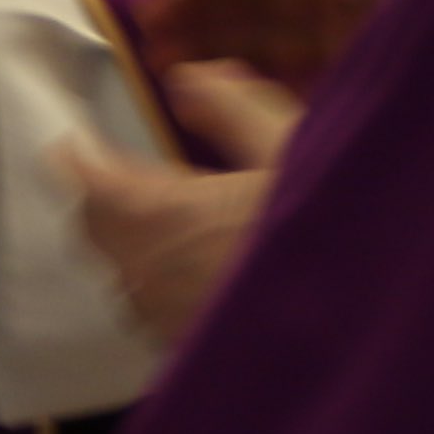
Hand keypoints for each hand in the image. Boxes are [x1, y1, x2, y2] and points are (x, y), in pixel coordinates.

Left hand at [54, 64, 304, 340]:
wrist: (354, 328)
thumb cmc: (325, 233)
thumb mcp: (289, 149)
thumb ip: (232, 107)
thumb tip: (189, 81)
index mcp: (158, 214)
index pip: (84, 177)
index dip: (79, 153)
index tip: (80, 138)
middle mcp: (145, 272)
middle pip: (96, 226)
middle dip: (106, 195)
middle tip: (135, 173)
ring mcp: (160, 320)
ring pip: (123, 271)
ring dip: (137, 242)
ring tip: (181, 223)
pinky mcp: (183, 351)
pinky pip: (152, 307)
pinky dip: (164, 281)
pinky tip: (210, 271)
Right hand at [131, 0, 432, 88]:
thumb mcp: (393, 39)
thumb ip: (337, 5)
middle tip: (146, 21)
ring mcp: (361, 34)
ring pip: (269, 16)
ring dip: (211, 27)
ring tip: (157, 54)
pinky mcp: (354, 77)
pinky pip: (284, 54)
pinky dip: (238, 58)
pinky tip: (196, 76)